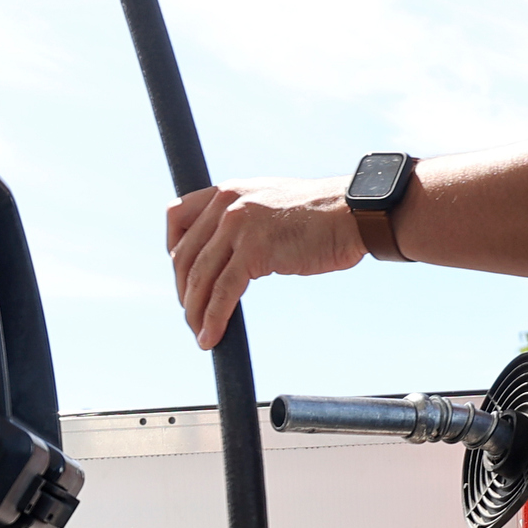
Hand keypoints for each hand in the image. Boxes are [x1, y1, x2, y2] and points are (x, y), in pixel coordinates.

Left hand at [166, 178, 367, 347]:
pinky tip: (212, 337)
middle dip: (184, 291)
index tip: (182, 277)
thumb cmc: (322, 216)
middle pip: (184, 254)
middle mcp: (227, 203)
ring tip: (199, 334)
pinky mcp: (254, 251)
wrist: (354, 214)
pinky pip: (223, 292)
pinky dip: (213, 318)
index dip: (173, 251)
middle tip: (192, 315)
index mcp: (228, 190)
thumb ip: (245, 220)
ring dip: (195, 312)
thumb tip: (231, 253)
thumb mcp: (271, 205)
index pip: (177, 216)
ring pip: (199, 277)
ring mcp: (239, 225)